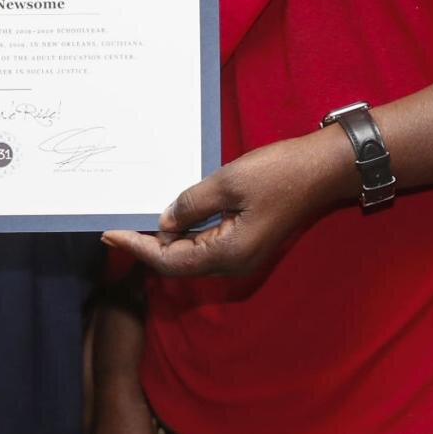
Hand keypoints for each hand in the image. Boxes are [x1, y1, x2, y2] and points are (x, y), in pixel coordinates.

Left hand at [102, 130, 350, 277]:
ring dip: (166, 241)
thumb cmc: (279, 173)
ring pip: (193, 255)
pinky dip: (186, 234)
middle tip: (117, 228)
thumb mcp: (227, 182)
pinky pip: (208, 244)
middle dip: (147, 247)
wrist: (323, 170)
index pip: (170, 260)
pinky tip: (172, 218)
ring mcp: (243, 255)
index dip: (137, 247)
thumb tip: (165, 222)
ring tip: (138, 222)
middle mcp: (234, 263)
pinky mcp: (249, 241)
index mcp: (228, 254)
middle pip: (179, 263)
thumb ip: (191, 204)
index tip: (109, 235)